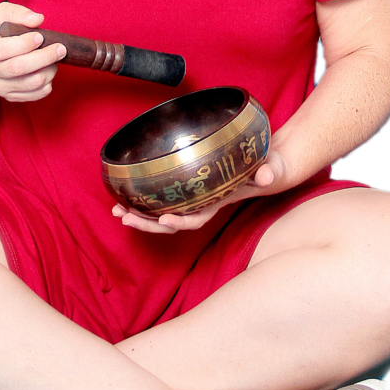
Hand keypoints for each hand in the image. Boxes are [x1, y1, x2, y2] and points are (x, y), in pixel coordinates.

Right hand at [0, 2, 65, 101]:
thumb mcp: (0, 14)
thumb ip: (17, 13)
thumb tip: (37, 19)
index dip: (23, 44)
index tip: (39, 36)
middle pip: (17, 68)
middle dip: (43, 57)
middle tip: (60, 48)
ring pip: (28, 83)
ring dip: (48, 70)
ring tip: (55, 58)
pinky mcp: (8, 96)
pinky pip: (33, 95)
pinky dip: (47, 84)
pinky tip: (48, 70)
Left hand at [111, 151, 286, 233]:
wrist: (268, 166)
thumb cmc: (270, 167)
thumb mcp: (272, 168)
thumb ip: (269, 172)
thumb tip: (267, 175)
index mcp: (219, 201)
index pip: (197, 218)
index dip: (180, 222)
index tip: (163, 219)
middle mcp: (204, 203)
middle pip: (172, 221)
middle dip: (147, 223)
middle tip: (124, 217)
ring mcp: (195, 196)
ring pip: (164, 212)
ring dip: (140, 214)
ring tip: (117, 211)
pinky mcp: (190, 186)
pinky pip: (165, 197)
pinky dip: (146, 199)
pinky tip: (128, 195)